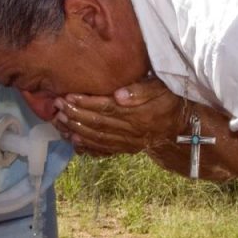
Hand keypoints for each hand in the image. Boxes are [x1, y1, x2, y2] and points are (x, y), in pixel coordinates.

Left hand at [53, 77, 185, 155]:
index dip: (86, 103)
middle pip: (98, 123)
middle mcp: (132, 131)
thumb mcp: (161, 89)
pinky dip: (86, 145)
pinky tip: (73, 139)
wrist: (180, 127)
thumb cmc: (169, 101)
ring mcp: (128, 142)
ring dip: (76, 129)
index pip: (107, 108)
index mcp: (139, 114)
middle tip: (57, 106)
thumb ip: (141, 90)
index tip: (68, 96)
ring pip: (97, 137)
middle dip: (75, 115)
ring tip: (59, 120)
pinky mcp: (126, 149)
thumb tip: (119, 94)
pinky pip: (103, 148)